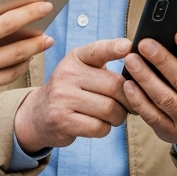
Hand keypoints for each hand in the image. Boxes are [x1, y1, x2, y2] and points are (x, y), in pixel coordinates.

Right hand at [15, 38, 133, 150]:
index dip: (113, 47)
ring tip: (115, 116)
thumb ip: (105, 64)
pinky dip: (105, 129)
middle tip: (129, 105)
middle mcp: (67, 74)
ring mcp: (62, 98)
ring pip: (109, 109)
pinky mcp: (62, 121)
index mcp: (75, 58)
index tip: (128, 46)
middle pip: (114, 85)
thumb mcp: (82, 70)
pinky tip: (100, 125)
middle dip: (128, 99)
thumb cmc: (72, 90)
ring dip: (119, 116)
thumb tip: (138, 65)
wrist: (38, 114)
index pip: (97, 50)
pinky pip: (98, 127)